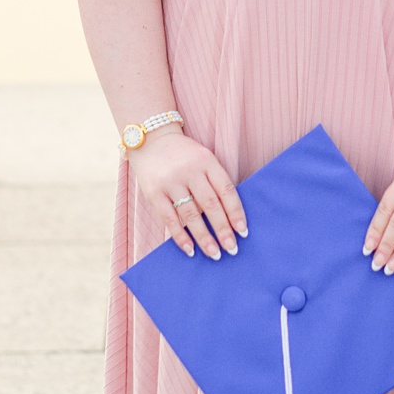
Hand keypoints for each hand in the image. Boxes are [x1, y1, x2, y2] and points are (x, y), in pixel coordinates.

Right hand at [130, 130, 244, 258]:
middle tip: (232, 249)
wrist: (149, 139)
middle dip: (223, 229)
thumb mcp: (203, 159)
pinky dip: (180, 236)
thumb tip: (229, 218)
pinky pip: (169, 218)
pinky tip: (190, 249)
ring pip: (191, 214)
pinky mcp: (153, 192)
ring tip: (214, 254)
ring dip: (204, 237)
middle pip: (210, 204)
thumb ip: (214, 182)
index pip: (225, 190)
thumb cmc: (183, 155)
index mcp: (206, 161)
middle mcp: (189, 170)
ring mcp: (170, 181)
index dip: (236, 212)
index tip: (243, 232)